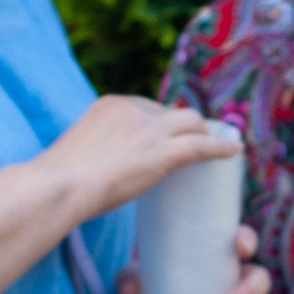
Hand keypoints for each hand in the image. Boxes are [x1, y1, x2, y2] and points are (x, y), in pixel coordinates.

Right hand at [39, 96, 238, 225]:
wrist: (59, 187)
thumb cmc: (60, 184)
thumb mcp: (78, 156)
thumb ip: (93, 157)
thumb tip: (95, 177)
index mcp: (110, 105)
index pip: (146, 107)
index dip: (160, 123)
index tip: (165, 136)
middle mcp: (133, 109)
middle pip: (172, 112)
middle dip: (184, 126)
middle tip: (193, 143)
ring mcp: (150, 129)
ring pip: (191, 123)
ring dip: (205, 133)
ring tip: (217, 146)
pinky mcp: (162, 152)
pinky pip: (201, 146)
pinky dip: (219, 148)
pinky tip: (234, 152)